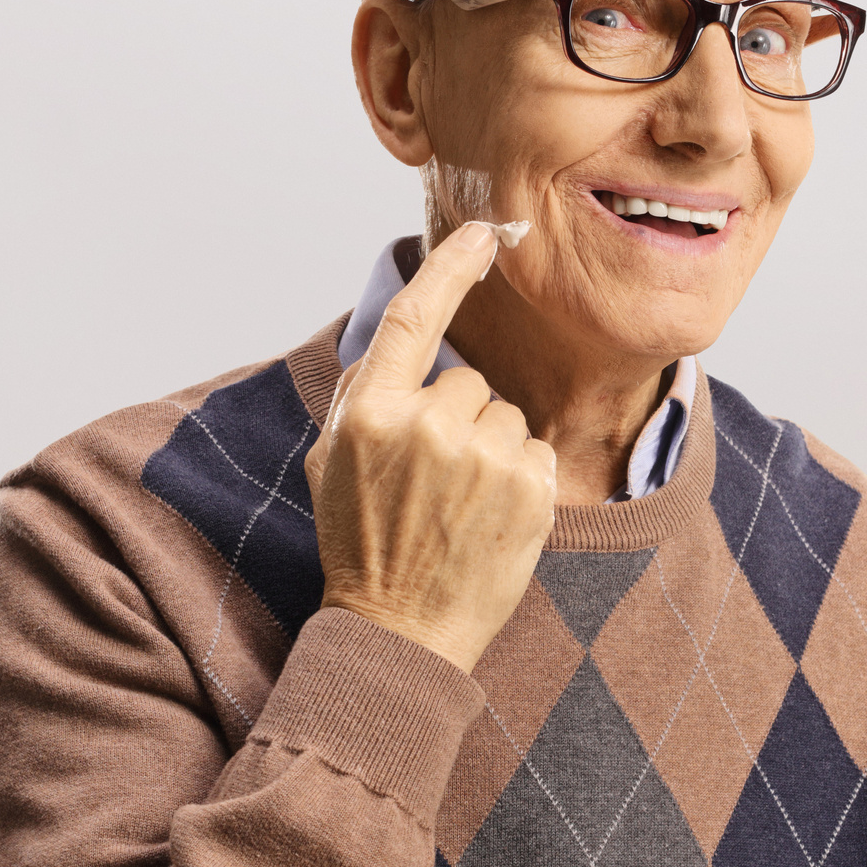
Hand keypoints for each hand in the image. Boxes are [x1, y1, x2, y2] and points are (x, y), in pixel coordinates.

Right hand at [306, 222, 557, 673]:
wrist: (399, 633)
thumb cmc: (362, 544)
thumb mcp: (333, 461)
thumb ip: (367, 396)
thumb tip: (404, 337)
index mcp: (368, 412)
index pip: (415, 316)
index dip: (452, 267)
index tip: (484, 234)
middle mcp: (424, 425)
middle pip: (467, 380)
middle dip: (459, 420)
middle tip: (435, 483)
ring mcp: (481, 456)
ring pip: (504, 416)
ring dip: (492, 452)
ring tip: (460, 508)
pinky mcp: (528, 486)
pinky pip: (534, 451)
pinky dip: (520, 481)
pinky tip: (489, 520)